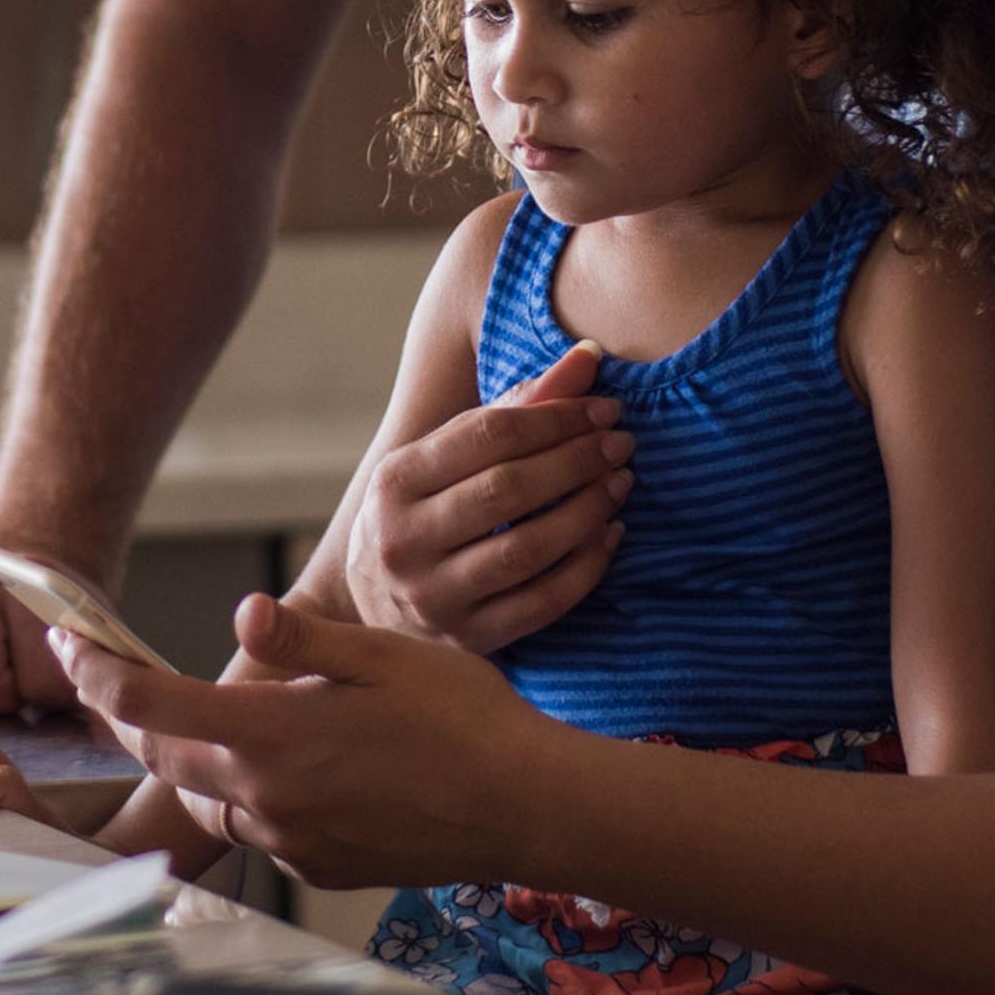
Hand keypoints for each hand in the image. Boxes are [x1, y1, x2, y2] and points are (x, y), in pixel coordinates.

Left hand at [56, 592, 551, 890]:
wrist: (523, 808)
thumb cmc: (464, 719)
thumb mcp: (382, 654)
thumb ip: (301, 641)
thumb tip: (239, 615)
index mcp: (272, 736)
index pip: (148, 708)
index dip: (97, 674)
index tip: (70, 643)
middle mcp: (267, 798)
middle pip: (163, 757)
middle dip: (129, 716)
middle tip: (111, 675)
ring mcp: (292, 841)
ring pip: (206, 798)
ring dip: (186, 759)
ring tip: (195, 718)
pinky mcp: (319, 867)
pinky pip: (257, 829)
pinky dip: (246, 794)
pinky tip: (282, 763)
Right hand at [350, 342, 632, 651]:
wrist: (373, 598)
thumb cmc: (427, 507)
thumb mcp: (449, 455)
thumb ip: (517, 407)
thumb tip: (590, 356)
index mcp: (396, 481)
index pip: (487, 435)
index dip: (555, 416)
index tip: (604, 407)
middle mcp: (404, 540)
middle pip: (506, 491)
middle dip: (575, 461)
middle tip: (621, 444)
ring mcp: (433, 596)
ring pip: (526, 550)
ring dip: (586, 512)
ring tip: (621, 484)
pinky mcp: (468, 639)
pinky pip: (541, 604)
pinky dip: (585, 568)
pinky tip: (610, 536)